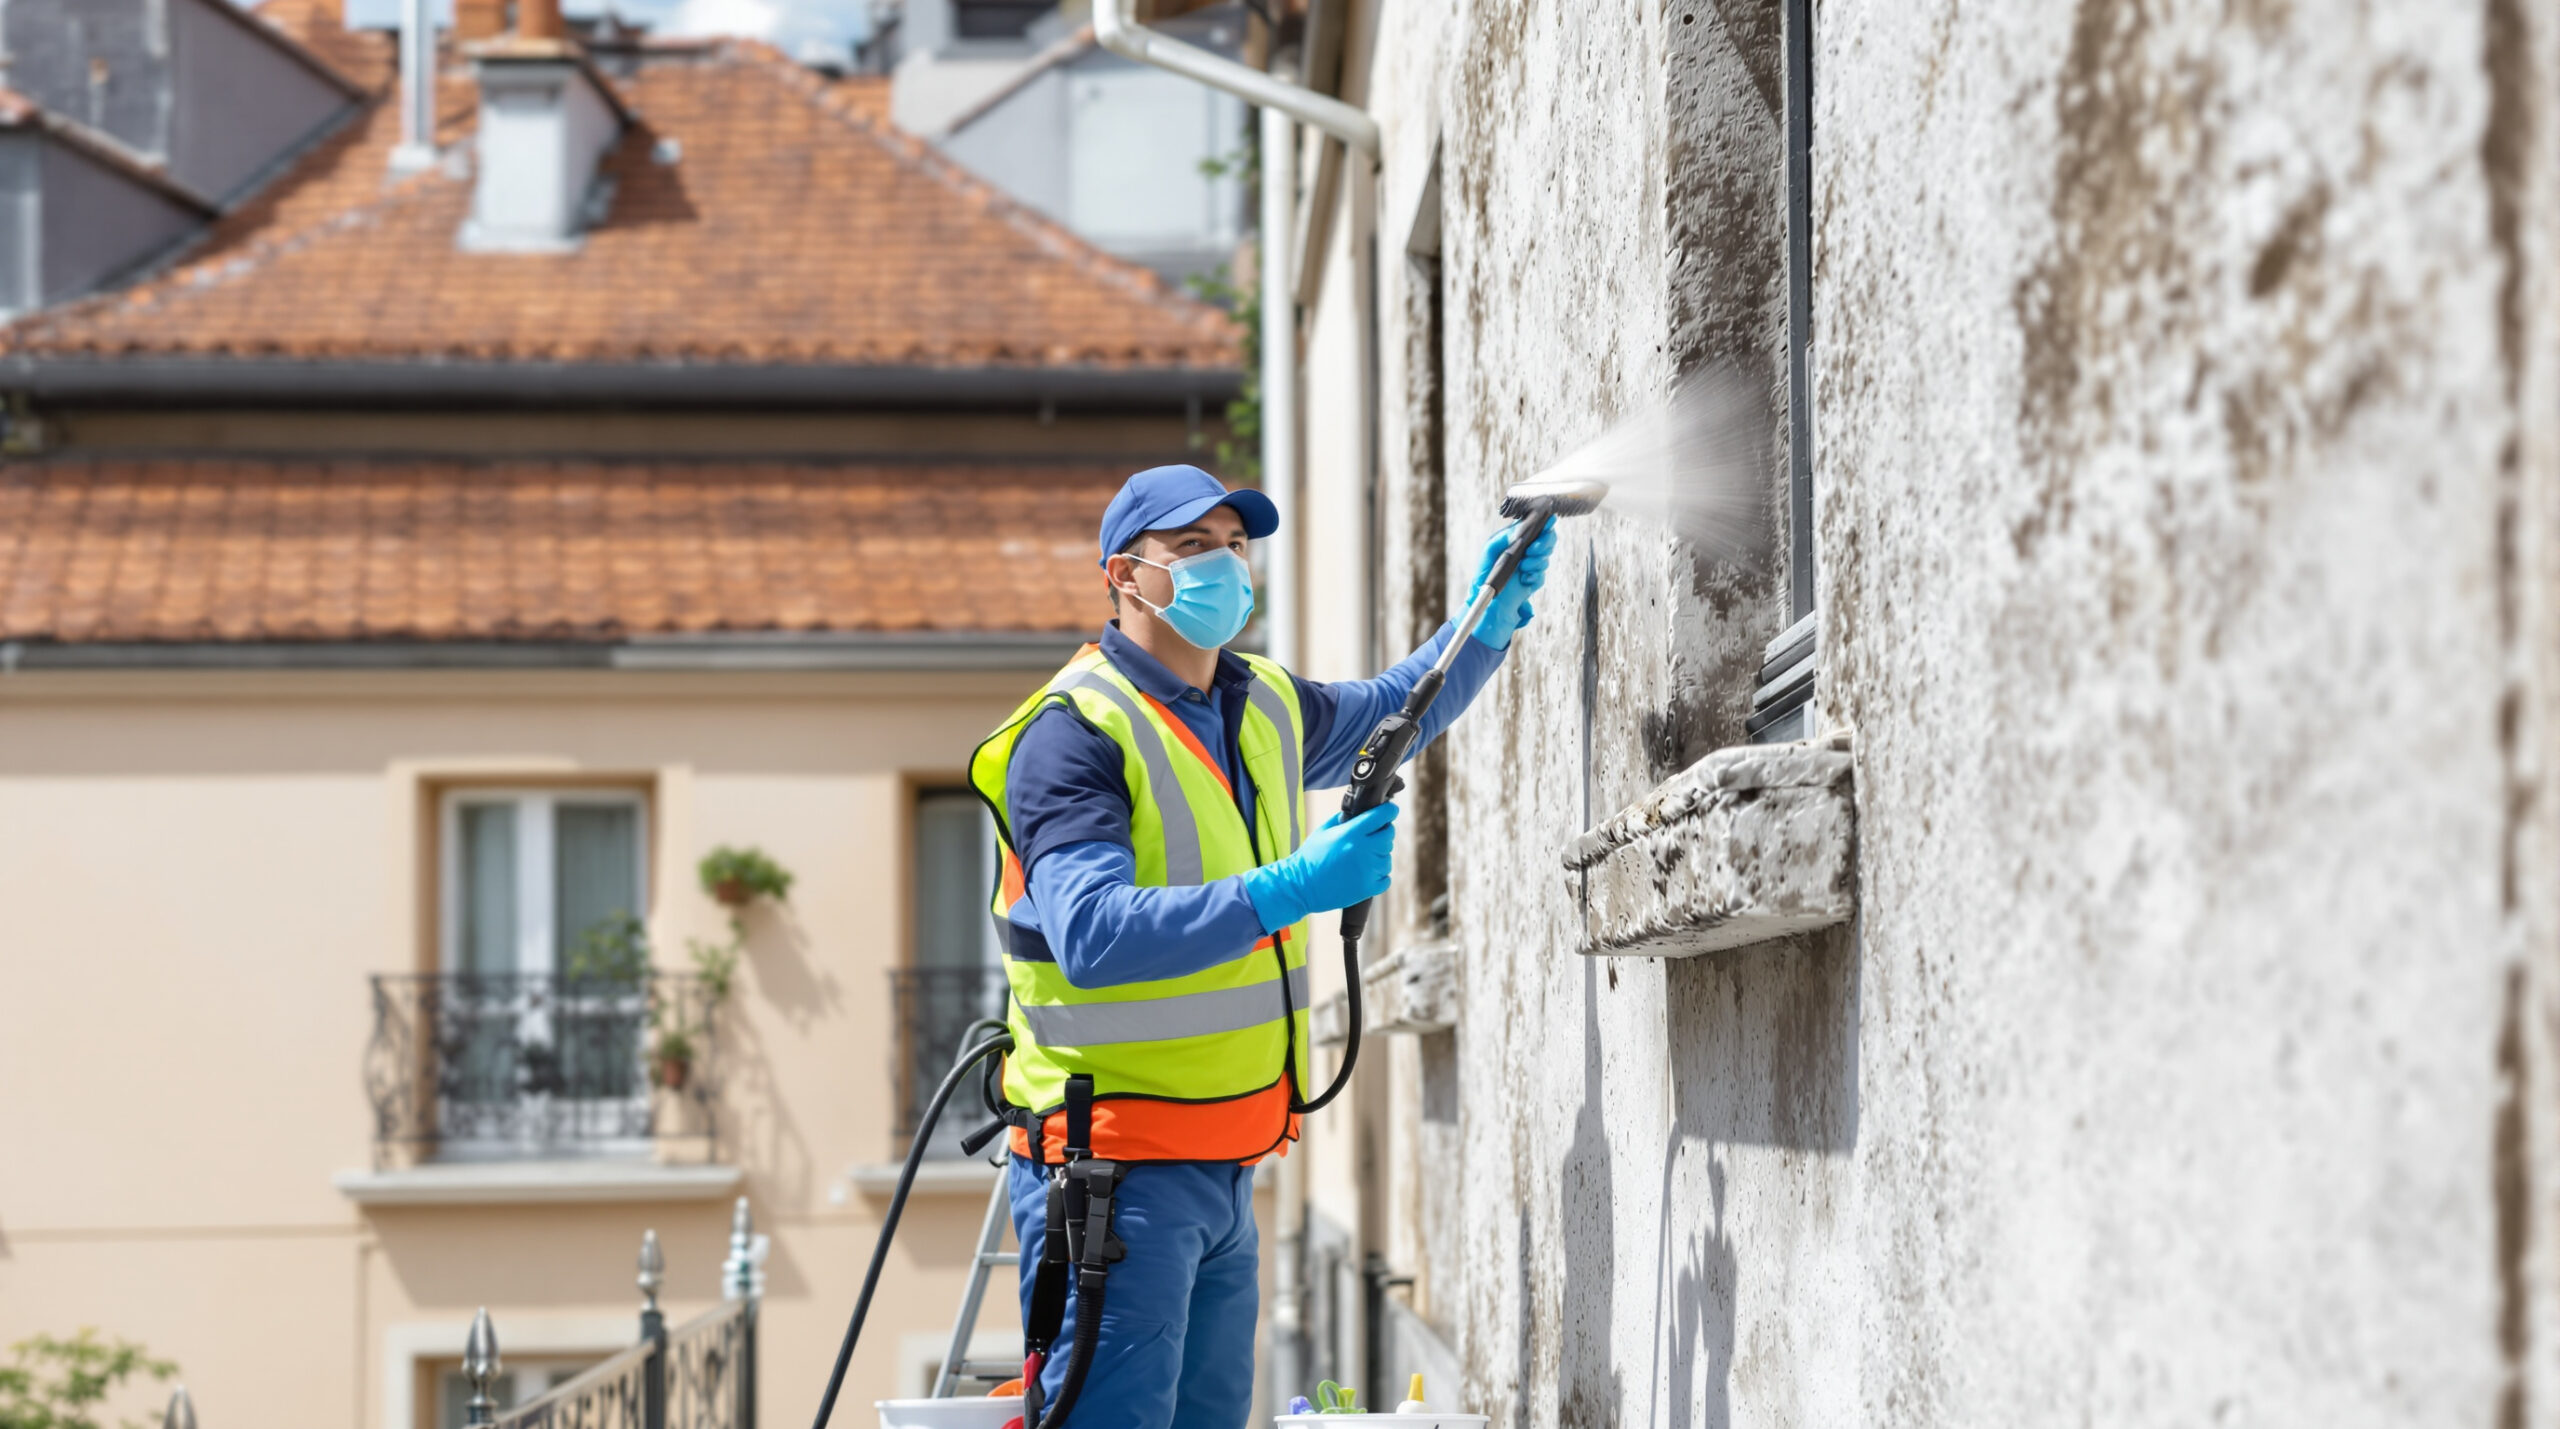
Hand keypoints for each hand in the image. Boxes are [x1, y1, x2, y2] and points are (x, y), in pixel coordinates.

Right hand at [1238, 803, 1399, 930]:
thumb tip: (1360, 812)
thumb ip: (1343, 819)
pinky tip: (1365, 873)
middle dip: (1383, 833)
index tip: (1390, 810)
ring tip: (1363, 860)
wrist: (1300, 886)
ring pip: (1388, 859)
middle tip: (1372, 837)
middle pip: (1389, 836)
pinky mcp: (1368, 889)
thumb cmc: (1310, 857)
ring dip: (1379, 857)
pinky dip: (1379, 876)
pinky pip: (1385, 878)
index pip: (1382, 816)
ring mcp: (1367, 871)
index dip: (1389, 811)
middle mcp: (1363, 850)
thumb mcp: (1324, 831)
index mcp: (1351, 833)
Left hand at [1464, 520, 1558, 648]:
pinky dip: (1533, 576)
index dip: (1546, 523)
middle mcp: (1527, 550)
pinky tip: (1524, 579)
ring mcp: (1532, 564)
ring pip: (1546, 558)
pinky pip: (1541, 575)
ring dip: (1535, 562)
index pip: (1536, 526)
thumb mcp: (1490, 549)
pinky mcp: (1534, 579)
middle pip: (1548, 540)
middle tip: (1532, 549)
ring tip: (1522, 567)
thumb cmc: (1485, 571)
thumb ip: (1503, 537)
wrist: (1487, 597)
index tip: (1548, 521)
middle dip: (1543, 543)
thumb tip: (1519, 531)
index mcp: (1518, 539)